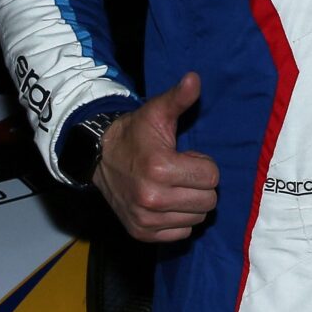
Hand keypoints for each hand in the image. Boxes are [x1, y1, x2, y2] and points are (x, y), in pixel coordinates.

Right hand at [93, 71, 219, 242]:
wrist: (99, 157)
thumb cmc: (135, 134)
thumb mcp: (157, 112)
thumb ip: (179, 98)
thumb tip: (195, 79)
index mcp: (159, 168)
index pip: (212, 176)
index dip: (202, 164)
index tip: (185, 157)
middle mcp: (152, 198)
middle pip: (208, 200)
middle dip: (200, 185)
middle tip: (180, 172)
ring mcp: (146, 219)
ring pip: (198, 218)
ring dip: (190, 202)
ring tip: (172, 186)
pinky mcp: (142, 232)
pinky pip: (183, 232)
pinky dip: (178, 219)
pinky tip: (165, 202)